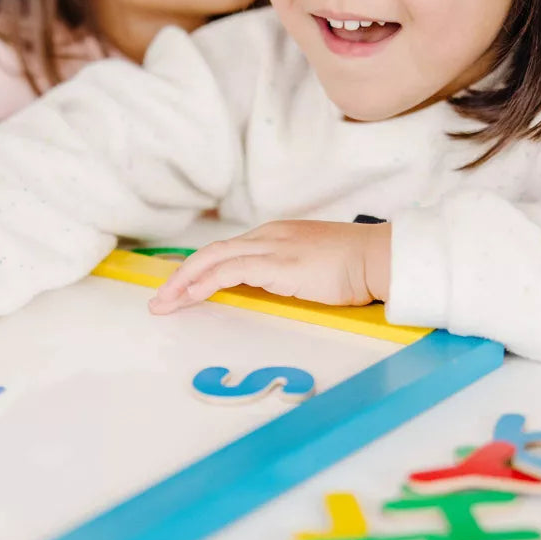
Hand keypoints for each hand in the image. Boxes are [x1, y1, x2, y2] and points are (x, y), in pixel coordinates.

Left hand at [148, 220, 392, 314]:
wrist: (381, 258)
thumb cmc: (356, 268)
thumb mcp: (313, 268)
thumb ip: (288, 276)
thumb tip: (270, 293)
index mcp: (276, 235)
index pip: (226, 251)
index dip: (198, 270)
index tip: (180, 289)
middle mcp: (268, 236)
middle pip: (211, 252)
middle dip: (180, 276)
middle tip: (160, 301)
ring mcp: (272, 247)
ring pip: (213, 259)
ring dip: (184, 282)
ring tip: (165, 303)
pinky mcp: (278, 263)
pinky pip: (231, 270)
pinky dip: (206, 282)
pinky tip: (191, 296)